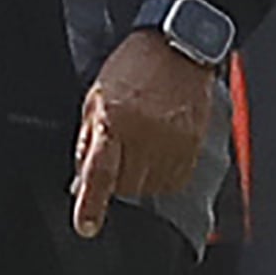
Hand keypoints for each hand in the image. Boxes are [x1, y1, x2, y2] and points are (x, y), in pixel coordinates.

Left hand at [71, 30, 215, 236]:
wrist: (178, 48)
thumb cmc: (134, 66)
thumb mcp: (96, 95)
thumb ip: (87, 138)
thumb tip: (81, 177)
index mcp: (115, 119)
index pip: (100, 173)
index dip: (91, 205)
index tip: (86, 226)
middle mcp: (146, 134)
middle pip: (126, 186)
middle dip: (115, 179)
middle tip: (117, 154)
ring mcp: (173, 142)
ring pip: (151, 187)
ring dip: (139, 177)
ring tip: (139, 146)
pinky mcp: (194, 146)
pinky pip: (175, 180)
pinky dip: (162, 174)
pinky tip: (158, 150)